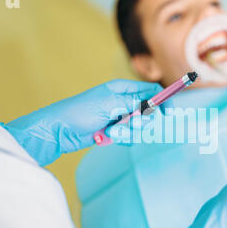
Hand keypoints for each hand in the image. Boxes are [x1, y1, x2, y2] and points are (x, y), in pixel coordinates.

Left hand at [1, 80, 161, 165]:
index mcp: (122, 89)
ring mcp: (119, 117)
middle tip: (129, 124)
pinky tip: (108, 137)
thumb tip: (153, 104)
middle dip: (141, 121)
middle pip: (148, 111)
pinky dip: (122, 138)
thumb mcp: (109, 104)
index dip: (161, 100)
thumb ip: (133, 104)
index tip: (168, 113)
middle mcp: (123, 102)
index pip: (151, 90)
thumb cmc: (80, 112)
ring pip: (139, 126)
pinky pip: (129, 136)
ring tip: (111, 132)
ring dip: (128, 132)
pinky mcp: (114, 130)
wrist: (59, 131)